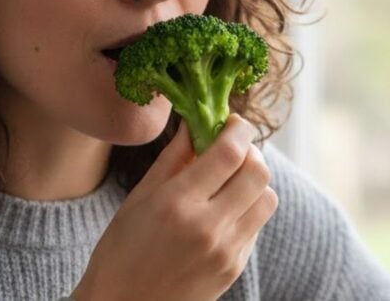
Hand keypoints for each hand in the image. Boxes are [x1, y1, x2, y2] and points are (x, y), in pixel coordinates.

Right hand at [72, 114, 277, 300]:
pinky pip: (257, 225)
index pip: (230, 153)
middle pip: (258, 172)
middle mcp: (208, 227)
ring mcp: (227, 251)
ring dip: (254, 182)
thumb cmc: (121, 251)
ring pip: (267, 198)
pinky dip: (248, 209)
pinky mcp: (235, 267)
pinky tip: (223, 210)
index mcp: (177, 204)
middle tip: (232, 149)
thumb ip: (173, 158)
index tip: (233, 122)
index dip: (239, 129)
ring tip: (230, 181)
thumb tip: (194, 123)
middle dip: (249, 151)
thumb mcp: (139, 198)